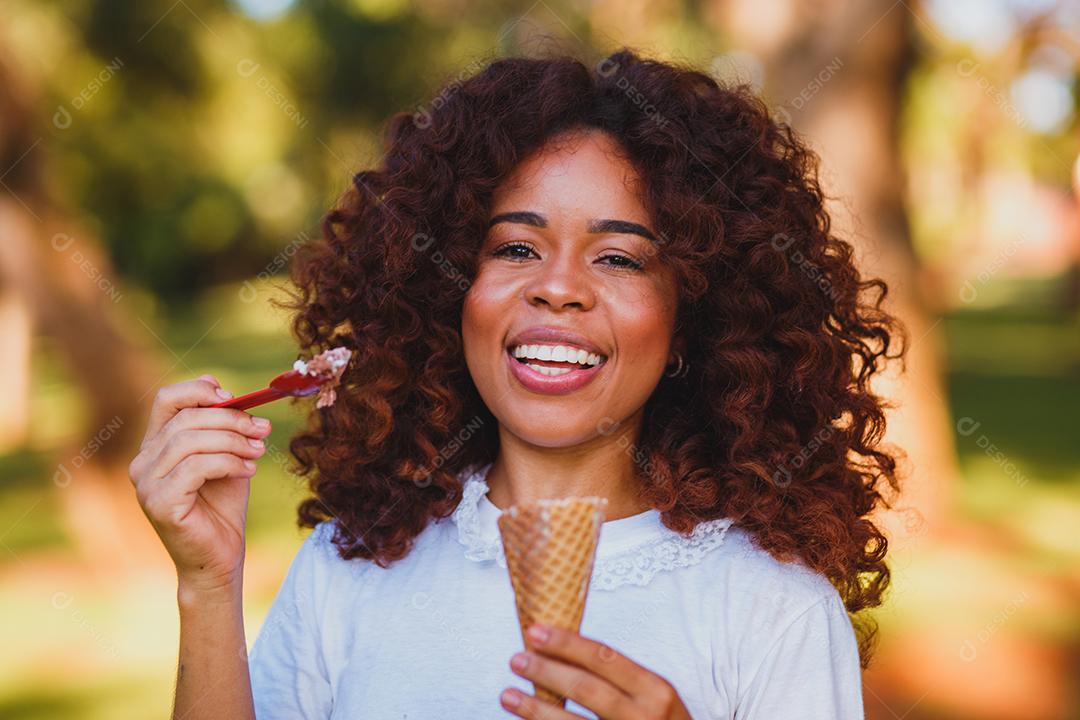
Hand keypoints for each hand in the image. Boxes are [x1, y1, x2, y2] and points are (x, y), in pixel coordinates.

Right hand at [128, 374, 271, 591]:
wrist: (219, 558)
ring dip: (234, 441)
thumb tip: (228, 392)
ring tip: (258, 452)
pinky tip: (249, 470)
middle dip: (231, 419)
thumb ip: (223, 428)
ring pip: (191, 440)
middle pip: (186, 417)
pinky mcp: (159, 503)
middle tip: (262, 428)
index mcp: (155, 446)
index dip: (200, 390)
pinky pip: (196, 467)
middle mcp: (143, 462)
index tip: (234, 396)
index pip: (167, 400)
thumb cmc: (222, 508)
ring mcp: (146, 483)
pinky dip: (228, 462)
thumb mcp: (227, 457)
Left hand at [501, 623, 692, 718]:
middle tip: (516, 659)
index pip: (604, 658)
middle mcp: (644, 716)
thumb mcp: (656, 699)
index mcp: (656, 690)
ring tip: (508, 695)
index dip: (567, 643)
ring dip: (536, 708)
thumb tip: (565, 655)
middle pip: (586, 688)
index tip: (536, 631)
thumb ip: (621, 680)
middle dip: (546, 671)